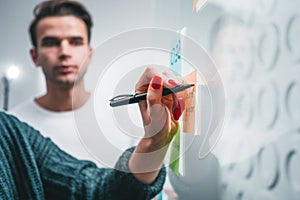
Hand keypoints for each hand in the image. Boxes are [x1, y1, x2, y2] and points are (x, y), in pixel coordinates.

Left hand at [129, 66, 184, 183]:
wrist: (162, 136)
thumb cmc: (154, 127)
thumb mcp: (153, 113)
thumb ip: (153, 97)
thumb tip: (156, 80)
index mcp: (142, 88)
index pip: (151, 72)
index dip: (163, 76)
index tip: (171, 85)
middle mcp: (152, 85)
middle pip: (166, 73)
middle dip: (174, 87)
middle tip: (177, 99)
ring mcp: (163, 88)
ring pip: (176, 80)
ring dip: (179, 95)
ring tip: (175, 109)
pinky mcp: (173, 92)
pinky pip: (182, 89)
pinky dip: (182, 100)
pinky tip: (177, 110)